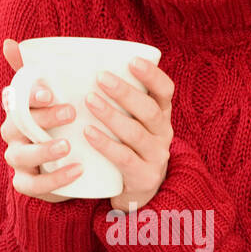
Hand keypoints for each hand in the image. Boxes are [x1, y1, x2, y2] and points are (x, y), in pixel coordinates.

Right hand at [0, 38, 82, 202]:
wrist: (76, 162)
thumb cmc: (62, 124)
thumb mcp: (55, 97)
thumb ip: (35, 71)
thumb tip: (9, 42)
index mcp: (18, 111)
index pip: (13, 99)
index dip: (27, 96)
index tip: (49, 92)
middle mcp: (13, 135)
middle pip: (16, 126)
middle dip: (41, 119)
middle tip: (70, 112)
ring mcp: (18, 161)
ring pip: (20, 156)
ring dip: (44, 150)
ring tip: (68, 146)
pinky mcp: (28, 184)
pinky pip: (34, 185)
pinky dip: (56, 179)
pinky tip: (78, 169)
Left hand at [84, 57, 173, 210]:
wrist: (136, 190)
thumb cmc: (126, 145)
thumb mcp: (132, 121)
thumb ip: (121, 101)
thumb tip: (85, 68)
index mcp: (162, 114)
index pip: (165, 90)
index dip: (152, 75)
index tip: (132, 61)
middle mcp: (164, 133)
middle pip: (149, 110)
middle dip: (125, 92)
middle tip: (100, 77)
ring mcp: (156, 156)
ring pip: (136, 133)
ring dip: (112, 115)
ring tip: (89, 100)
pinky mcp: (144, 177)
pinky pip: (125, 158)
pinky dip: (106, 144)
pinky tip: (88, 132)